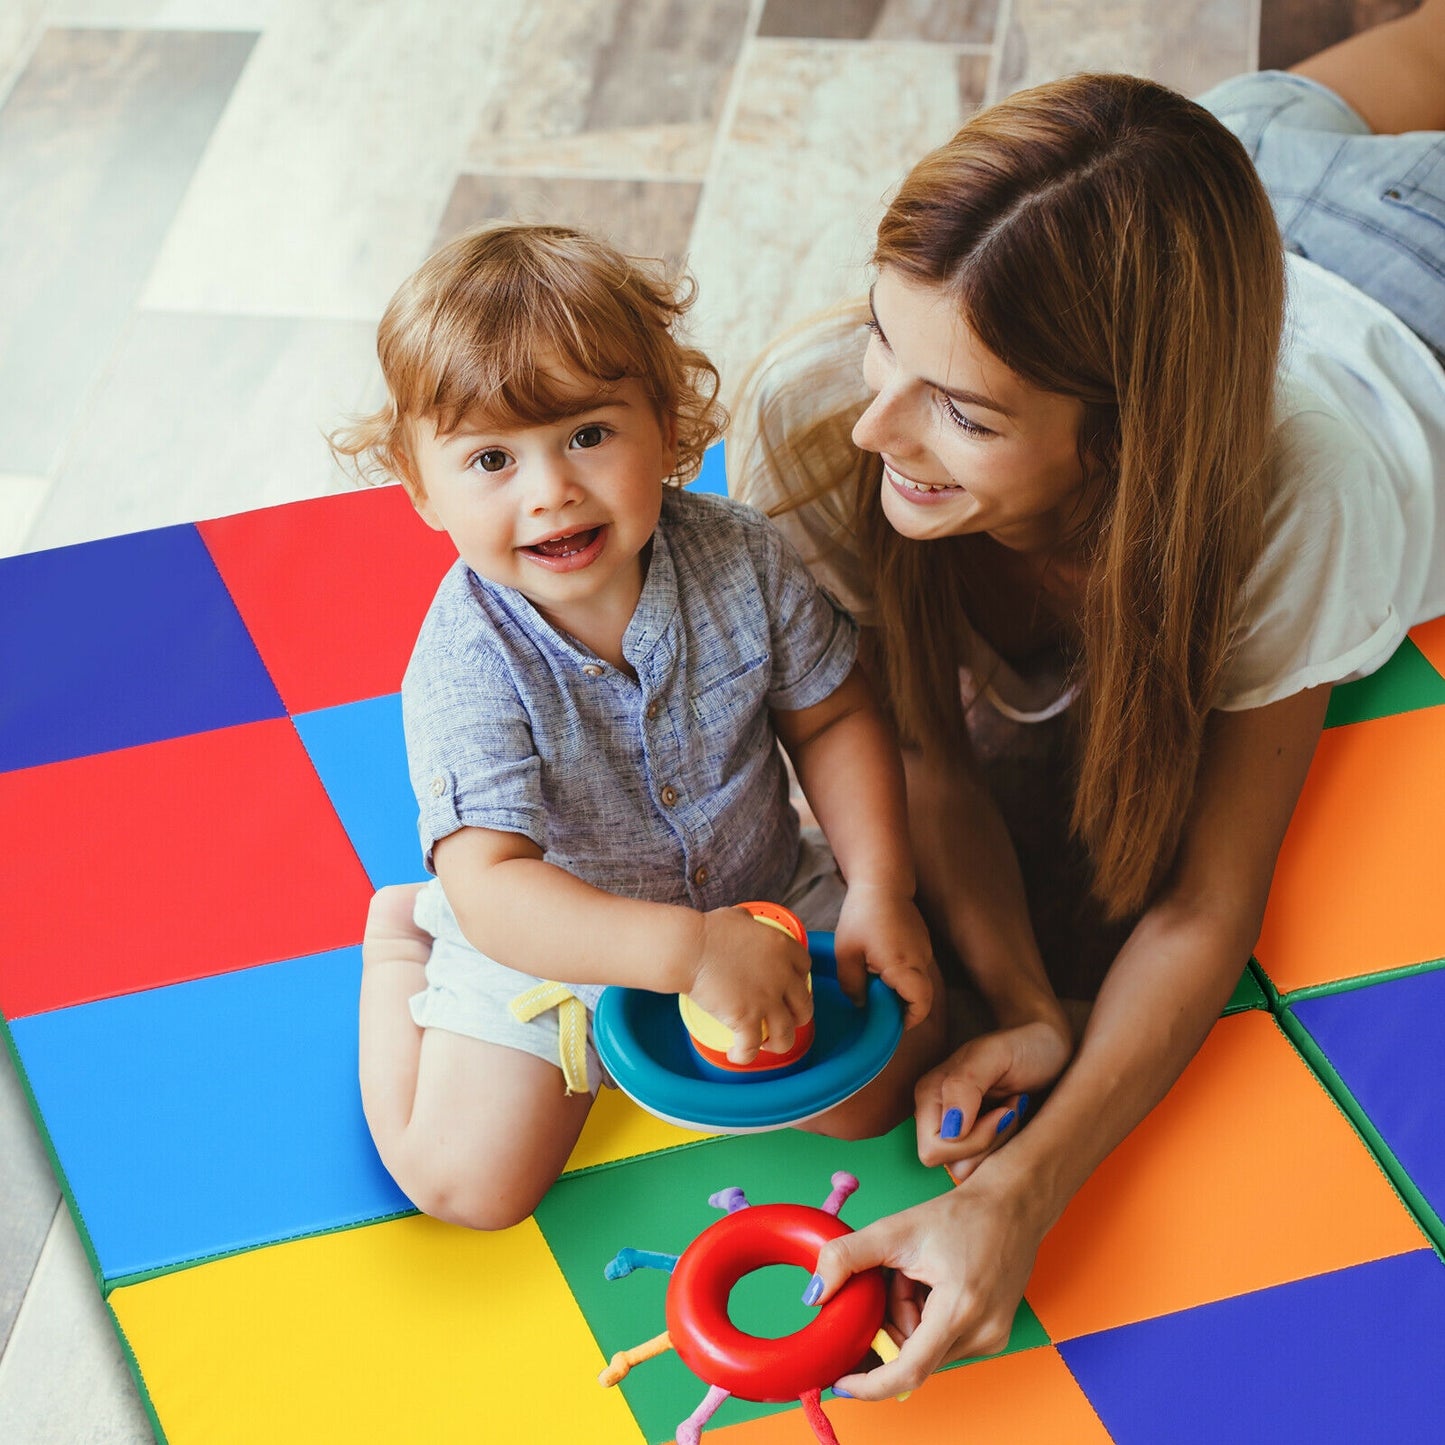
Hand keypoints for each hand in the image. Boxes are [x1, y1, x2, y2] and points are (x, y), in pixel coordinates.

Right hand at [686, 906, 813, 1064]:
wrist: (689, 948)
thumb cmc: (707, 931)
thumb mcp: (737, 917)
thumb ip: (749, 922)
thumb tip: (745, 921)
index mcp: (782, 948)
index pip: (805, 968)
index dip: (800, 981)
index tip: (789, 988)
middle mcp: (782, 975)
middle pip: (804, 1006)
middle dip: (798, 1017)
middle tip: (784, 1020)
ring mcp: (766, 999)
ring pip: (786, 1034)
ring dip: (779, 1043)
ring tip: (765, 1044)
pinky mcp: (747, 1018)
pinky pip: (752, 1047)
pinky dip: (745, 1055)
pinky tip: (737, 1056)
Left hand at [805, 1157, 1047, 1398]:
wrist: (1012, 1204)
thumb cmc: (962, 1214)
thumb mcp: (896, 1229)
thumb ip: (847, 1258)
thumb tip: (814, 1293)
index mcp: (960, 1309)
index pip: (909, 1372)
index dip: (870, 1383)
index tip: (841, 1382)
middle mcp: (981, 1333)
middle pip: (913, 1354)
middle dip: (890, 1323)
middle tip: (893, 1280)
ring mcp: (992, 1336)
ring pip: (926, 1348)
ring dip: (909, 1318)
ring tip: (916, 1274)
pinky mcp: (994, 1334)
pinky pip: (945, 1341)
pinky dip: (927, 1318)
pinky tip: (932, 1282)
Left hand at [832, 884, 935, 1027]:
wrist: (882, 881)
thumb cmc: (862, 914)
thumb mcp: (847, 953)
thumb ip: (852, 984)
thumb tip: (860, 1004)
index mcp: (903, 965)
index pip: (920, 1003)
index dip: (910, 1020)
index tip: (892, 1025)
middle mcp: (920, 960)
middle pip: (921, 996)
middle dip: (903, 1008)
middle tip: (879, 1009)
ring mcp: (924, 949)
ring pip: (918, 982)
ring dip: (901, 990)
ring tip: (875, 985)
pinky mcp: (921, 941)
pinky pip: (915, 967)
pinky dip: (902, 975)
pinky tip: (880, 966)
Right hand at [915, 1019, 1071, 1180]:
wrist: (1049, 1047)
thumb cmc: (1024, 1045)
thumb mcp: (995, 1054)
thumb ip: (964, 1084)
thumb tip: (950, 1128)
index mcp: (929, 1095)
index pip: (934, 1150)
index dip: (973, 1141)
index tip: (1003, 1111)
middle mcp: (937, 1117)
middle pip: (953, 1166)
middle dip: (991, 1143)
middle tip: (1012, 1109)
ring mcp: (958, 1132)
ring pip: (972, 1171)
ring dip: (1002, 1144)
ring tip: (1014, 1110)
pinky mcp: (979, 1143)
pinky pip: (989, 1169)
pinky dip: (1008, 1147)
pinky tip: (1015, 1119)